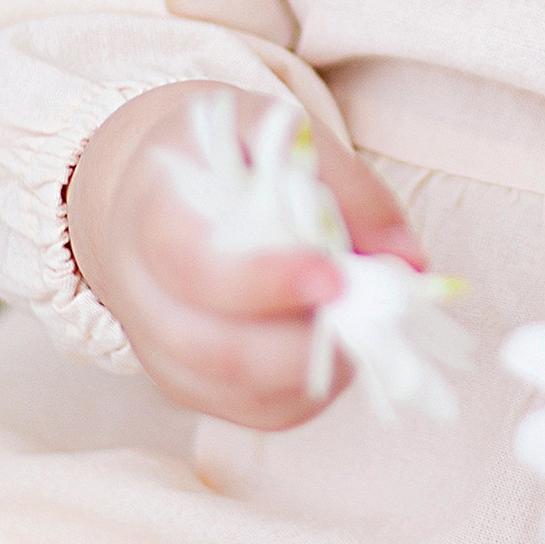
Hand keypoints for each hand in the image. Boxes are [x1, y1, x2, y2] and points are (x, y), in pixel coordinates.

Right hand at [64, 81, 424, 429]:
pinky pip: (246, 409)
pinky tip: (332, 352)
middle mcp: (137, 285)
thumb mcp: (280, 134)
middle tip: (360, 319)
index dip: (263, 280)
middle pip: (203, 344)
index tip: (333, 278)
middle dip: (293, 345)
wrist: (161, 189)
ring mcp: (156, 342)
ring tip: (355, 331)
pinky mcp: (184, 381)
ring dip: (306, 370)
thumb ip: (345, 186)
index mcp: (153, 207)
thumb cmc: (229, 158)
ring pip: (227, 387)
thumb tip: (407, 263)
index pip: (193, 262)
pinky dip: (302, 392)